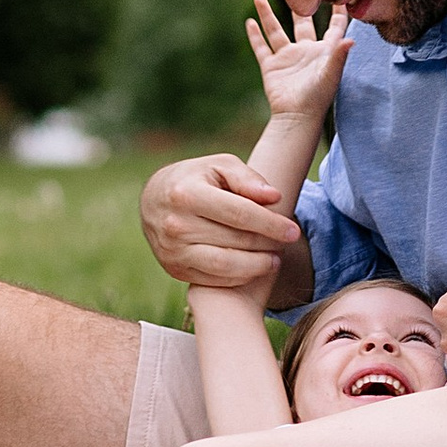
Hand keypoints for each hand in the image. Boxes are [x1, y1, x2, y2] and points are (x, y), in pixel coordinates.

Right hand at [140, 151, 307, 293]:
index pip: (239, 213)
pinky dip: (239, 277)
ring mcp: (172, 250)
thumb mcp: (219, 166)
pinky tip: (254, 267)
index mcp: (187, 194)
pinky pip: (214, 280)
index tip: (293, 231)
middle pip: (236, 240)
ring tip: (275, 260)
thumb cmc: (195, 179)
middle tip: (286, 242)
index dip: (271, 224)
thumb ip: (247, 178)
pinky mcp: (173, 269)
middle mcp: (176, 225)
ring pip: (225, 266)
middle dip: (267, 243)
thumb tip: (273, 197)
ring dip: (257, 265)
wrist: (153, 200)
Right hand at [247, 0, 354, 125]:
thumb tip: (352, 39)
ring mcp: (287, 58)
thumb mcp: (331, 74)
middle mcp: (306, 51)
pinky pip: (261, 47)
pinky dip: (254, 35)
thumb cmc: (318, 98)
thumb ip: (339, 56)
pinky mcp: (271, 66)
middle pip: (302, 23)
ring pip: (275, 31)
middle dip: (300, 7)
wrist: (296, 117)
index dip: (339, 11)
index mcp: (324, 51)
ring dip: (267, 14)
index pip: (335, 26)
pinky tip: (249, 22)